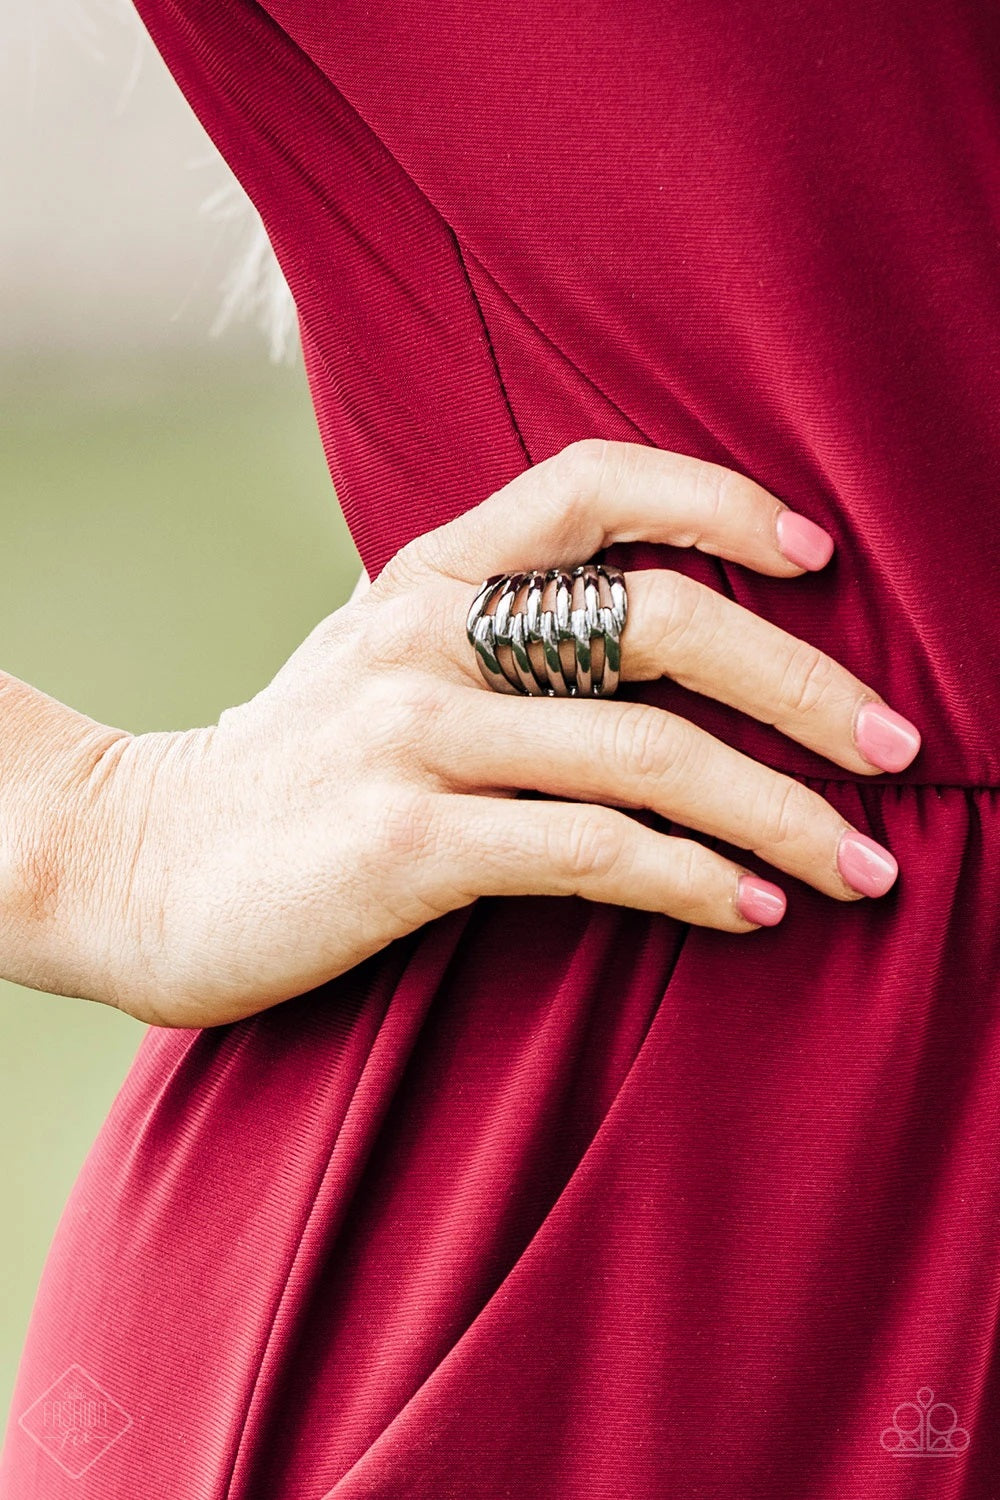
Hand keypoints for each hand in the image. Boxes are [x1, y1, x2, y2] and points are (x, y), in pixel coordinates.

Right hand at [81, 438, 919, 1026]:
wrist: (133, 864)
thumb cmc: (281, 774)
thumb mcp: (374, 668)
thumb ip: (486, 640)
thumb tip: (646, 658)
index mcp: (425, 579)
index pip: (591, 484)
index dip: (715, 499)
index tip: (814, 553)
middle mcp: (426, 636)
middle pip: (661, 620)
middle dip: (801, 681)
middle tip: (897, 745)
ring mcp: (413, 736)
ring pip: (646, 751)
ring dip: (777, 809)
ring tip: (864, 863)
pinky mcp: (405, 843)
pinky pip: (589, 850)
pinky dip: (690, 880)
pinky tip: (752, 910)